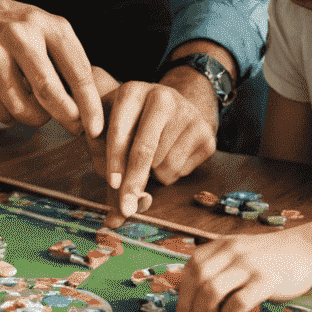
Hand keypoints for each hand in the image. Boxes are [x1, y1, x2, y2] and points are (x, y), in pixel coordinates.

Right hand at [0, 0, 102, 135]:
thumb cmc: (11, 24)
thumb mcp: (43, 26)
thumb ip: (66, 59)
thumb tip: (88, 106)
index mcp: (42, 24)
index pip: (76, 72)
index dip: (90, 105)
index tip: (97, 127)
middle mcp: (15, 37)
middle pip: (49, 93)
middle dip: (66, 117)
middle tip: (74, 127)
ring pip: (21, 110)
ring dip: (35, 118)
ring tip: (36, 108)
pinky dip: (8, 113)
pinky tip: (6, 97)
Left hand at [88, 79, 216, 219]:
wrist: (170, 110)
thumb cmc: (130, 127)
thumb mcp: (109, 138)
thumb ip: (106, 172)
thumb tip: (114, 220)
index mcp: (131, 91)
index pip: (120, 129)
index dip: (115, 159)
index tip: (112, 183)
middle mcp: (161, 95)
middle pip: (145, 149)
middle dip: (133, 182)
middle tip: (126, 208)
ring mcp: (187, 112)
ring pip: (162, 164)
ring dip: (151, 175)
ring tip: (151, 158)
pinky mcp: (205, 132)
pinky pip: (180, 170)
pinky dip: (168, 175)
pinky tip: (168, 155)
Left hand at [173, 231, 311, 311]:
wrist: (306, 249)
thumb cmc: (270, 258)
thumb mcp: (241, 253)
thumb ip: (221, 267)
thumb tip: (195, 298)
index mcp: (223, 244)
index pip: (192, 266)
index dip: (183, 291)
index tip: (183, 311)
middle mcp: (232, 251)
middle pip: (198, 278)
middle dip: (191, 304)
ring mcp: (248, 265)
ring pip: (212, 290)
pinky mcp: (266, 280)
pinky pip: (238, 302)